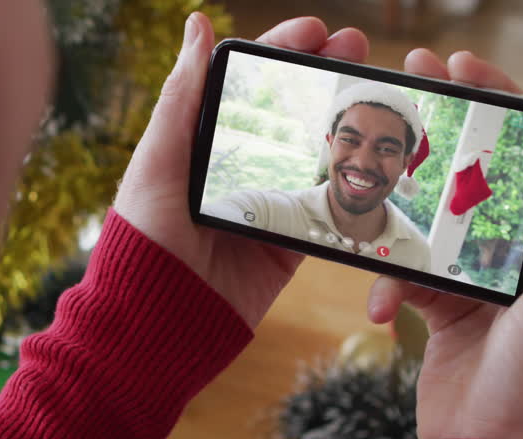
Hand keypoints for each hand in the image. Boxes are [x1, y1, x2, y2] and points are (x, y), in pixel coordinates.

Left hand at [113, 15, 368, 327]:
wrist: (158, 323)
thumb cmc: (144, 240)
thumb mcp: (158, 162)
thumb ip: (182, 97)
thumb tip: (196, 23)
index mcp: (200, 144)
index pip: (246, 85)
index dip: (281, 51)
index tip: (315, 30)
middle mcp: (235, 170)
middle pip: (288, 111)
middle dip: (324, 74)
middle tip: (357, 48)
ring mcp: (265, 206)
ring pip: (314, 152)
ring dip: (346, 119)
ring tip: (376, 89)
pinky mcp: (287, 245)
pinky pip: (326, 208)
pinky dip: (352, 182)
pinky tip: (378, 154)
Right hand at [367, 50, 522, 438]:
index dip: (497, 103)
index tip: (457, 67)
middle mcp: (516, 253)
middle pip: (470, 175)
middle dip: (434, 136)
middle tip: (400, 93)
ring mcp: (475, 281)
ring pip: (427, 222)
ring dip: (397, 217)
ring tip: (366, 199)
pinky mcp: (440, 308)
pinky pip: (403, 273)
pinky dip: (387, 286)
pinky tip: (382, 312)